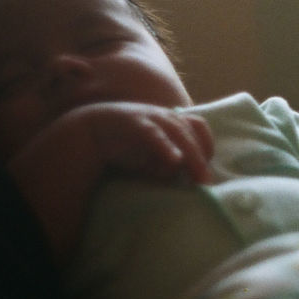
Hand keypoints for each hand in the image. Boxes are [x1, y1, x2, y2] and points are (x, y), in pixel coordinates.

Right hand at [8, 102, 214, 259]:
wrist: (92, 130)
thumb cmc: (126, 144)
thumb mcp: (151, 156)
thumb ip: (167, 164)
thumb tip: (181, 178)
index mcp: (172, 120)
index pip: (199, 127)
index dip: (206, 146)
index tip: (207, 169)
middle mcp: (165, 116)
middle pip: (192, 133)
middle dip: (200, 159)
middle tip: (205, 183)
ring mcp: (151, 117)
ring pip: (178, 133)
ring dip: (190, 154)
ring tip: (197, 176)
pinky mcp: (136, 123)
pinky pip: (155, 134)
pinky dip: (166, 146)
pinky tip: (173, 160)